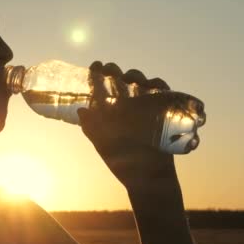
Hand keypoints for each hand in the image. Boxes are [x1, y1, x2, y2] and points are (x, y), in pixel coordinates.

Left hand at [77, 61, 178, 190]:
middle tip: (111, 71)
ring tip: (132, 79)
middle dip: (115, 71)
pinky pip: (161, 92)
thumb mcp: (105, 145)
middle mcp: (126, 106)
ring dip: (135, 76)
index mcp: (109, 112)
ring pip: (140, 82)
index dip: (96, 74)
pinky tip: (155, 85)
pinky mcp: (161, 111)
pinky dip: (159, 85)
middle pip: (121, 80)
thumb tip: (81, 111)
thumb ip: (92, 129)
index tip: (95, 66)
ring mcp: (143, 107)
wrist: (149, 178)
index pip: (101, 87)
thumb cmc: (124, 163)